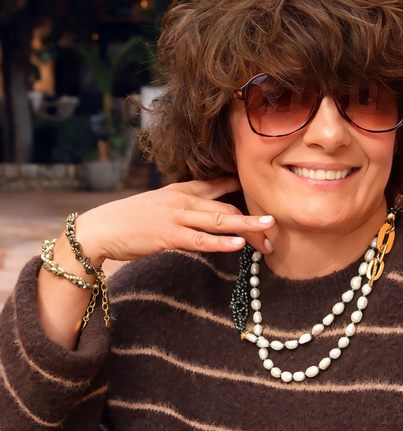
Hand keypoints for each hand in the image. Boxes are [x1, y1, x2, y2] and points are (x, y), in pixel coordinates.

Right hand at [75, 177, 273, 264]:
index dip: (244, 191)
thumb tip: (206, 213)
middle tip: (273, 230)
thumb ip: (185, 206)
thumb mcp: (161, 204)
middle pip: (227, 207)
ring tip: (268, 233)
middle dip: (252, 219)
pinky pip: (199, 239)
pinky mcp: (168, 235)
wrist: (100, 228)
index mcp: (183, 189)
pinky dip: (220, 242)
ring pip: (219, 220)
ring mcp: (176, 216)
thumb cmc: (131, 218)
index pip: (220, 185)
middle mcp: (183, 199)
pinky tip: (237, 245)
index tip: (263, 199)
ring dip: (246, 227)